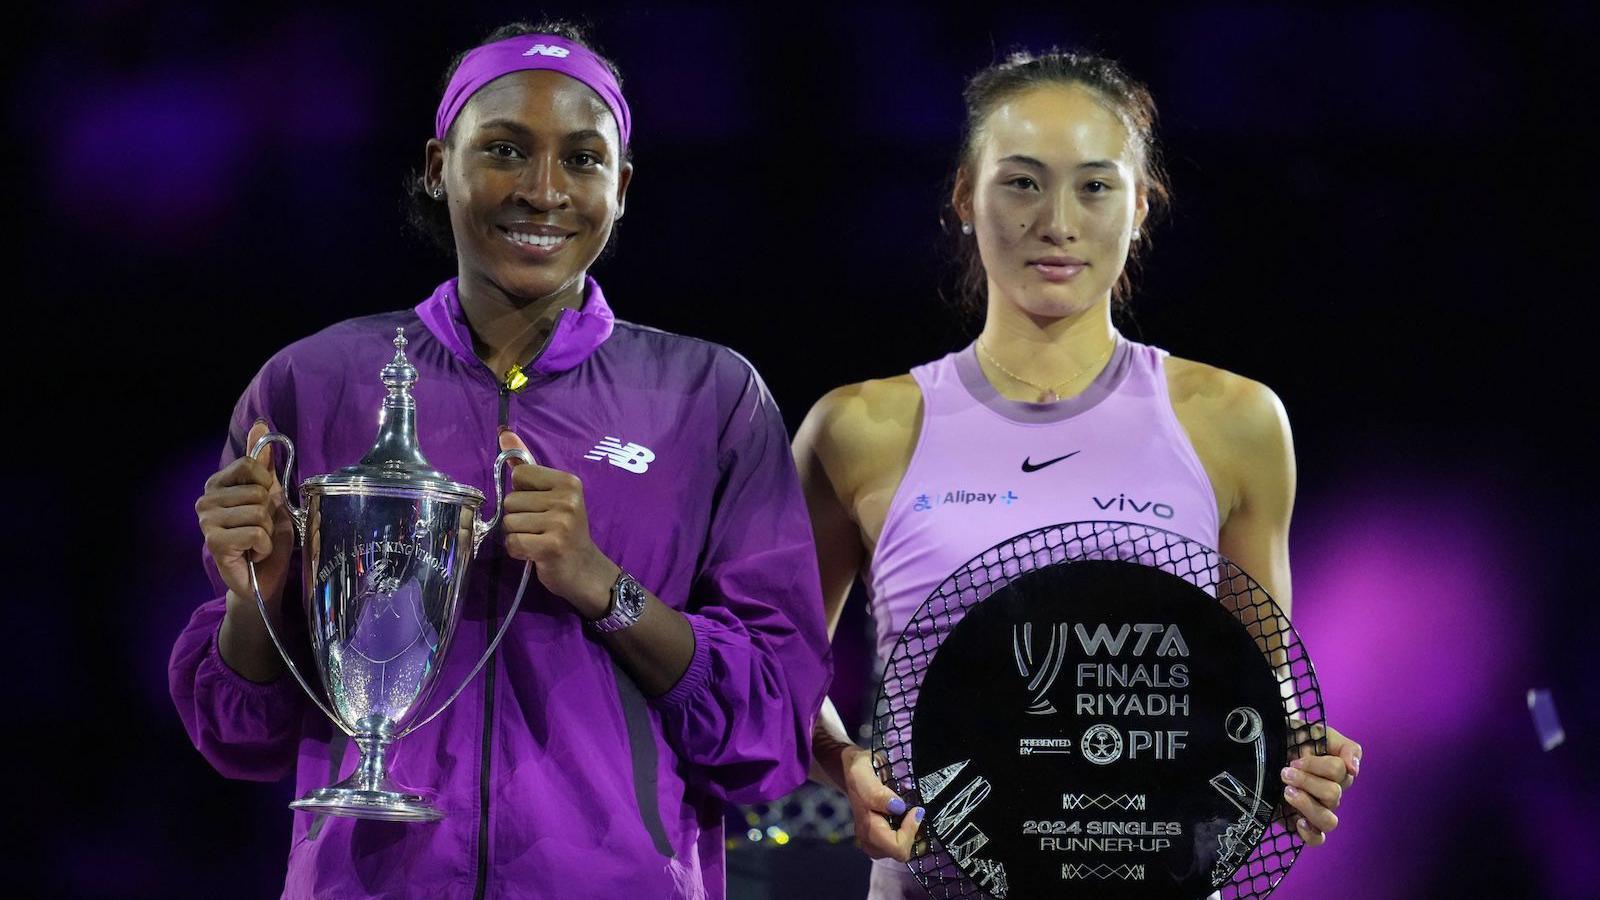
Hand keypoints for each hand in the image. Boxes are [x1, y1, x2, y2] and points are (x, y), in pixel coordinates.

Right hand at [196, 420, 293, 613]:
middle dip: (270, 513)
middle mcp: (207, 498)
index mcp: (219, 483)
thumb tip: (261, 425)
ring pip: (258, 512)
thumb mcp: (273, 497)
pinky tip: (253, 553)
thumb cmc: (268, 538)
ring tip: (257, 542)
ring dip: (268, 531)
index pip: (252, 464)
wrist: (264, 578)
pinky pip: (254, 533)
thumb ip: (265, 466)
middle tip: (260, 529)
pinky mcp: (213, 541)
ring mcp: (206, 520)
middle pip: (259, 491)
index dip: (269, 485)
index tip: (265, 503)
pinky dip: (263, 546)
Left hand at [498, 429, 618, 616]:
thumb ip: (527, 466)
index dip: (522, 493)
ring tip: (536, 540)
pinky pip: (513, 543)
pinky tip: (534, 553)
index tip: (539, 507)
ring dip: (516, 536)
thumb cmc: (564, 531)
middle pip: (511, 501)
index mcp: (568, 482)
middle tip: (538, 529)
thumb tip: (504, 433)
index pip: (520, 475)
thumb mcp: (551, 495)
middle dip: (517, 518)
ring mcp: (561, 523)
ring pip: (509, 523)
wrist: (585, 570)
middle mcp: (567, 499)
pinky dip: (517, 551)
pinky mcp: (551, 546)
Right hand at [840, 744, 922, 861]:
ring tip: (911, 815)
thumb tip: (897, 808)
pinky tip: (908, 818)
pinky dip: (907, 834)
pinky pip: (897, 844)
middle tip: (914, 812)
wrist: (854, 769)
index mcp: (866, 828)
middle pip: (899, 853)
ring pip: (899, 850)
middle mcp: (868, 839)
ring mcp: (873, 839)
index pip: (897, 849)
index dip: (911, 832)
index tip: (915, 810)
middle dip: (911, 835)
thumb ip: (876, 793)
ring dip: (909, 835)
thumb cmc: (858, 772)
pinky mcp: (879, 836)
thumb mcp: (862, 774)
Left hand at [1281, 722, 1361, 846]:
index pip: (1339, 772)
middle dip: (1306, 781)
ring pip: (1328, 821)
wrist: (1260, 751)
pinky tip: (1298, 821)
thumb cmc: (1290, 740)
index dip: (1317, 765)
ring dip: (1307, 805)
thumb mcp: (1315, 732)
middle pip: (1333, 795)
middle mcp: (1329, 793)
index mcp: (1336, 772)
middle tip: (1284, 772)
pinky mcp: (1300, 824)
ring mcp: (1316, 810)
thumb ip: (1343, 746)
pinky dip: (1310, 834)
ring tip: (1287, 792)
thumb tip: (1354, 769)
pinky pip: (1316, 840)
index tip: (1295, 759)